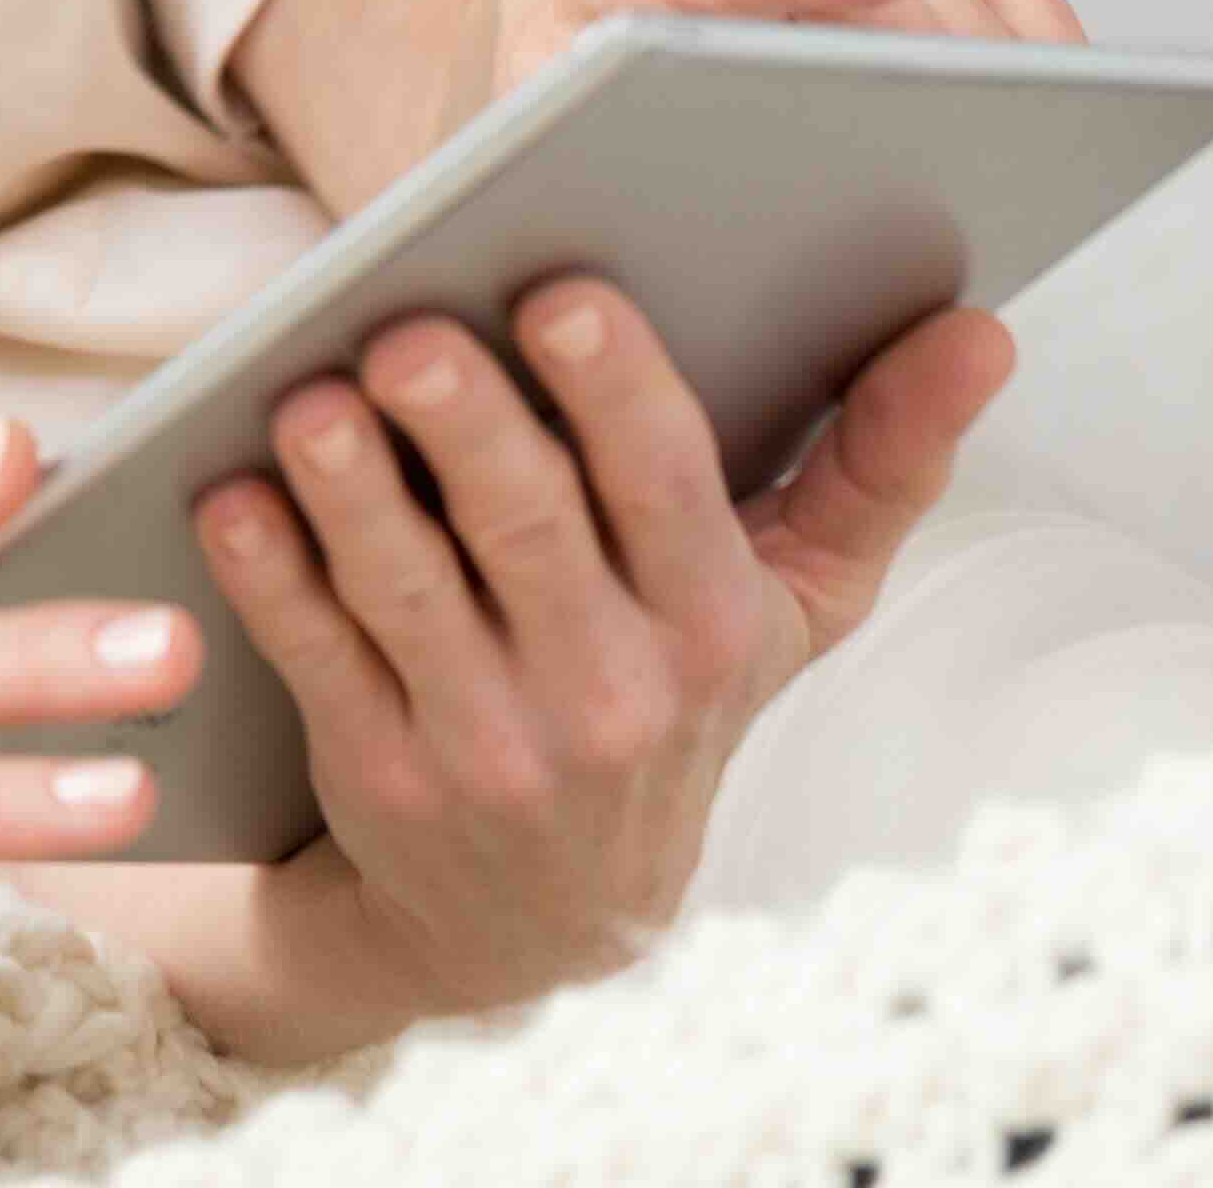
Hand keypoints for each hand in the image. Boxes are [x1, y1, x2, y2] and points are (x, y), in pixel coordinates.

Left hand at [23, 282, 1011, 1062]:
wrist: (556, 915)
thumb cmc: (679, 687)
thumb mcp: (797, 598)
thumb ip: (883, 457)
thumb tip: (982, 325)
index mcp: (713, 617)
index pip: (666, 485)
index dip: (614, 390)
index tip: (560, 296)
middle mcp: (612, 691)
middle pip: (529, 532)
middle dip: (468, 427)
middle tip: (406, 332)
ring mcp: (490, 745)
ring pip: (411, 598)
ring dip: (351, 496)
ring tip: (306, 396)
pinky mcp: (381, 778)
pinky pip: (316, 662)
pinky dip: (269, 578)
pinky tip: (229, 496)